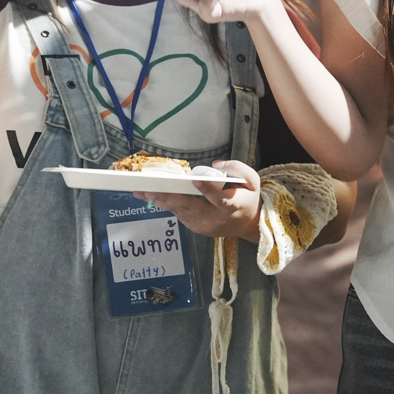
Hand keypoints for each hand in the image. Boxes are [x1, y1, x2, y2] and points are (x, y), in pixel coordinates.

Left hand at [145, 161, 261, 239]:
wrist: (247, 225)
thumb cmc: (247, 198)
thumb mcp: (252, 180)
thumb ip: (237, 169)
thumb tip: (215, 166)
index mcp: (232, 206)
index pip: (219, 198)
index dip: (207, 189)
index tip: (194, 179)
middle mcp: (216, 218)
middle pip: (191, 207)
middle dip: (169, 196)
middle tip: (149, 188)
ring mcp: (204, 226)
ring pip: (180, 211)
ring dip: (160, 200)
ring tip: (142, 191)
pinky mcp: (195, 228)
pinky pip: (178, 213)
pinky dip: (165, 204)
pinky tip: (151, 196)